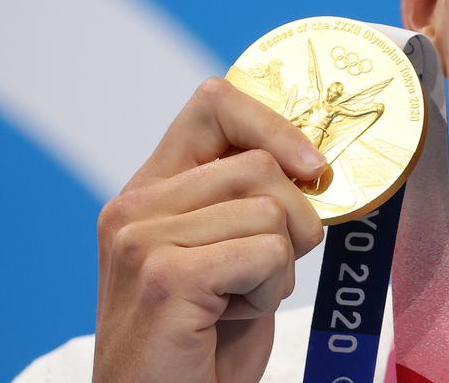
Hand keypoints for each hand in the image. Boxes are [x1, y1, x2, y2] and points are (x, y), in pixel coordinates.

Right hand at [92, 78, 326, 382]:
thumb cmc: (204, 344)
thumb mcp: (228, 255)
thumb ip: (248, 202)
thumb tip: (313, 160)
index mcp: (149, 191)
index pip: (214, 104)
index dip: (275, 124)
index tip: (313, 166)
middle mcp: (134, 207)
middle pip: (261, 163)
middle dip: (294, 220)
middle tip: (267, 273)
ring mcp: (142, 240)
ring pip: (271, 209)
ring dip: (281, 266)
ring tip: (240, 302)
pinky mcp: (164, 276)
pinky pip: (266, 253)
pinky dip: (270, 291)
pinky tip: (232, 319)